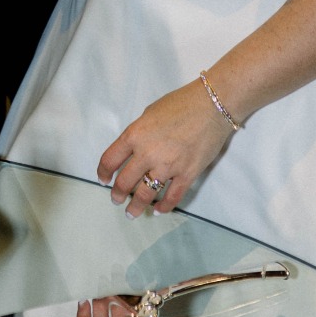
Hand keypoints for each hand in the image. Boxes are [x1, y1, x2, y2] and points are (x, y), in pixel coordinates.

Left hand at [96, 80, 235, 215]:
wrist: (211, 105)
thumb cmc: (180, 104)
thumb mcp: (149, 114)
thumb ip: (139, 134)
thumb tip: (135, 151)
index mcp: (134, 135)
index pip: (110, 159)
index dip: (103, 172)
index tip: (103, 180)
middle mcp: (147, 153)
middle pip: (125, 181)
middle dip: (118, 194)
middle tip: (116, 200)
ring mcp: (167, 166)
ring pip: (145, 194)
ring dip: (136, 206)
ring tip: (132, 213)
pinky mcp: (187, 174)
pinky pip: (172, 197)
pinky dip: (164, 207)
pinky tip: (158, 211)